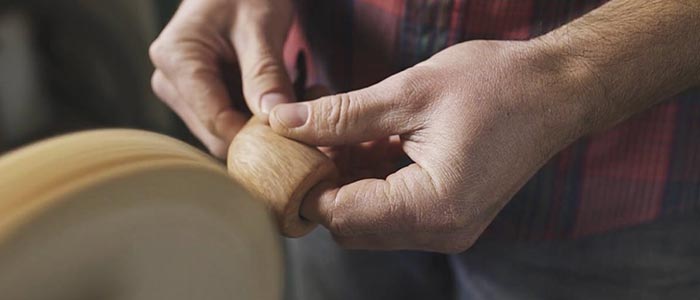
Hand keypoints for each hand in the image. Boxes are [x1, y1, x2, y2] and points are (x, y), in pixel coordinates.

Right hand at [150, 0, 293, 157]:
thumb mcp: (260, 26)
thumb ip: (265, 73)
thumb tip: (274, 119)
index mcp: (176, 59)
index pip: (216, 120)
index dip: (257, 134)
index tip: (296, 132)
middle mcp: (169, 81)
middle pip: (217, 134)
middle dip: (260, 132)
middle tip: (303, 115)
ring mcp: (181, 92)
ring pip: (224, 133)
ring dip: (260, 127)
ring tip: (295, 102)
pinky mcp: (196, 97)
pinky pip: (228, 123)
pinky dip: (255, 118)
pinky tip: (278, 101)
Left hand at [269, 40, 594, 252]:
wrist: (555, 92)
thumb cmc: (495, 86)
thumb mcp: (408, 93)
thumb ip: (341, 115)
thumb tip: (285, 123)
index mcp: (433, 207)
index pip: (341, 215)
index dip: (305, 184)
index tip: (288, 148)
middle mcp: (441, 232)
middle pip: (351, 226)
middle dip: (324, 183)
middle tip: (314, 135)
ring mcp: (447, 229)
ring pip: (368, 220)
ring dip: (347, 181)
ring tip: (345, 132)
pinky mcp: (449, 216)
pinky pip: (392, 212)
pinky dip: (371, 181)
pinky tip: (370, 142)